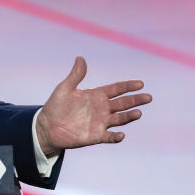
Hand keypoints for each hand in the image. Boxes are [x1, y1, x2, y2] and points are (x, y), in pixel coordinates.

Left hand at [35, 56, 151, 156]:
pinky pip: (109, 137)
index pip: (116, 89)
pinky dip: (116, 137)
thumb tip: (80, 58)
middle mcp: (102, 109)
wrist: (47, 126)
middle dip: (135, 100)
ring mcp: (100, 123)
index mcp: (96, 95)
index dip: (128, 86)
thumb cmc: (55, 106)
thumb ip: (75, 75)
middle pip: (123, 104)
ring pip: (119, 119)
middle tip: (148, 97)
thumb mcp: (64, 88)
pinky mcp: (95, 136)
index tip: (140, 84)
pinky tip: (121, 135)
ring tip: (138, 113)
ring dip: (129, 117)